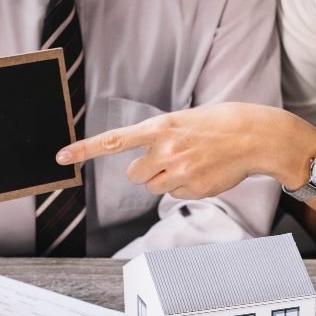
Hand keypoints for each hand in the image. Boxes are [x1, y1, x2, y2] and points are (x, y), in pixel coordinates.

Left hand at [56, 103, 315, 199]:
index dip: (84, 150)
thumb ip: (160, 137)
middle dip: (147, 171)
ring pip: (154, 187)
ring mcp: (179, 172)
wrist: (255, 136)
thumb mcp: (184, 120)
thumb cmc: (219, 124)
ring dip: (166, 180)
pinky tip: (203, 173)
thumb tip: (146, 163)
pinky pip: (175, 195)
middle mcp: (165, 150)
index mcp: (160, 127)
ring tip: (191, 163)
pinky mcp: (193, 188)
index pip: (113, 141)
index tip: (61, 157)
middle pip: (135, 175)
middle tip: (169, 160)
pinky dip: (185, 187)